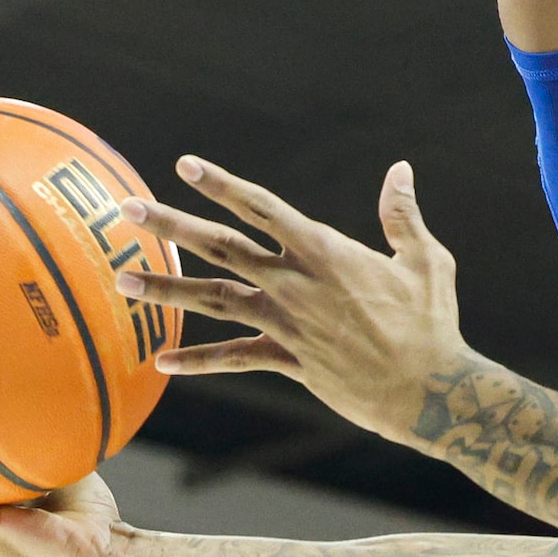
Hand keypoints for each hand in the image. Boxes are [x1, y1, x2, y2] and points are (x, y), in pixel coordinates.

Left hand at [118, 157, 471, 438]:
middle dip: (171, 226)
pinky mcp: (289, 363)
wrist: (429, 390)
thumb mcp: (425, 260)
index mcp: (325, 251)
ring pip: (215, 301)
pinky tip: (162, 360)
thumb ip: (402, 215)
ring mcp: (287, 325)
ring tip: (124, 281)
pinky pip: (234, 359)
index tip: (186, 166)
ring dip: (167, 290)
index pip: (262, 207)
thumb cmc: (432, 322)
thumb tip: (400, 170)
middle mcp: (296, 284)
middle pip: (221, 247)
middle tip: (128, 209)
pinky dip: (198, 360)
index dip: (222, 185)